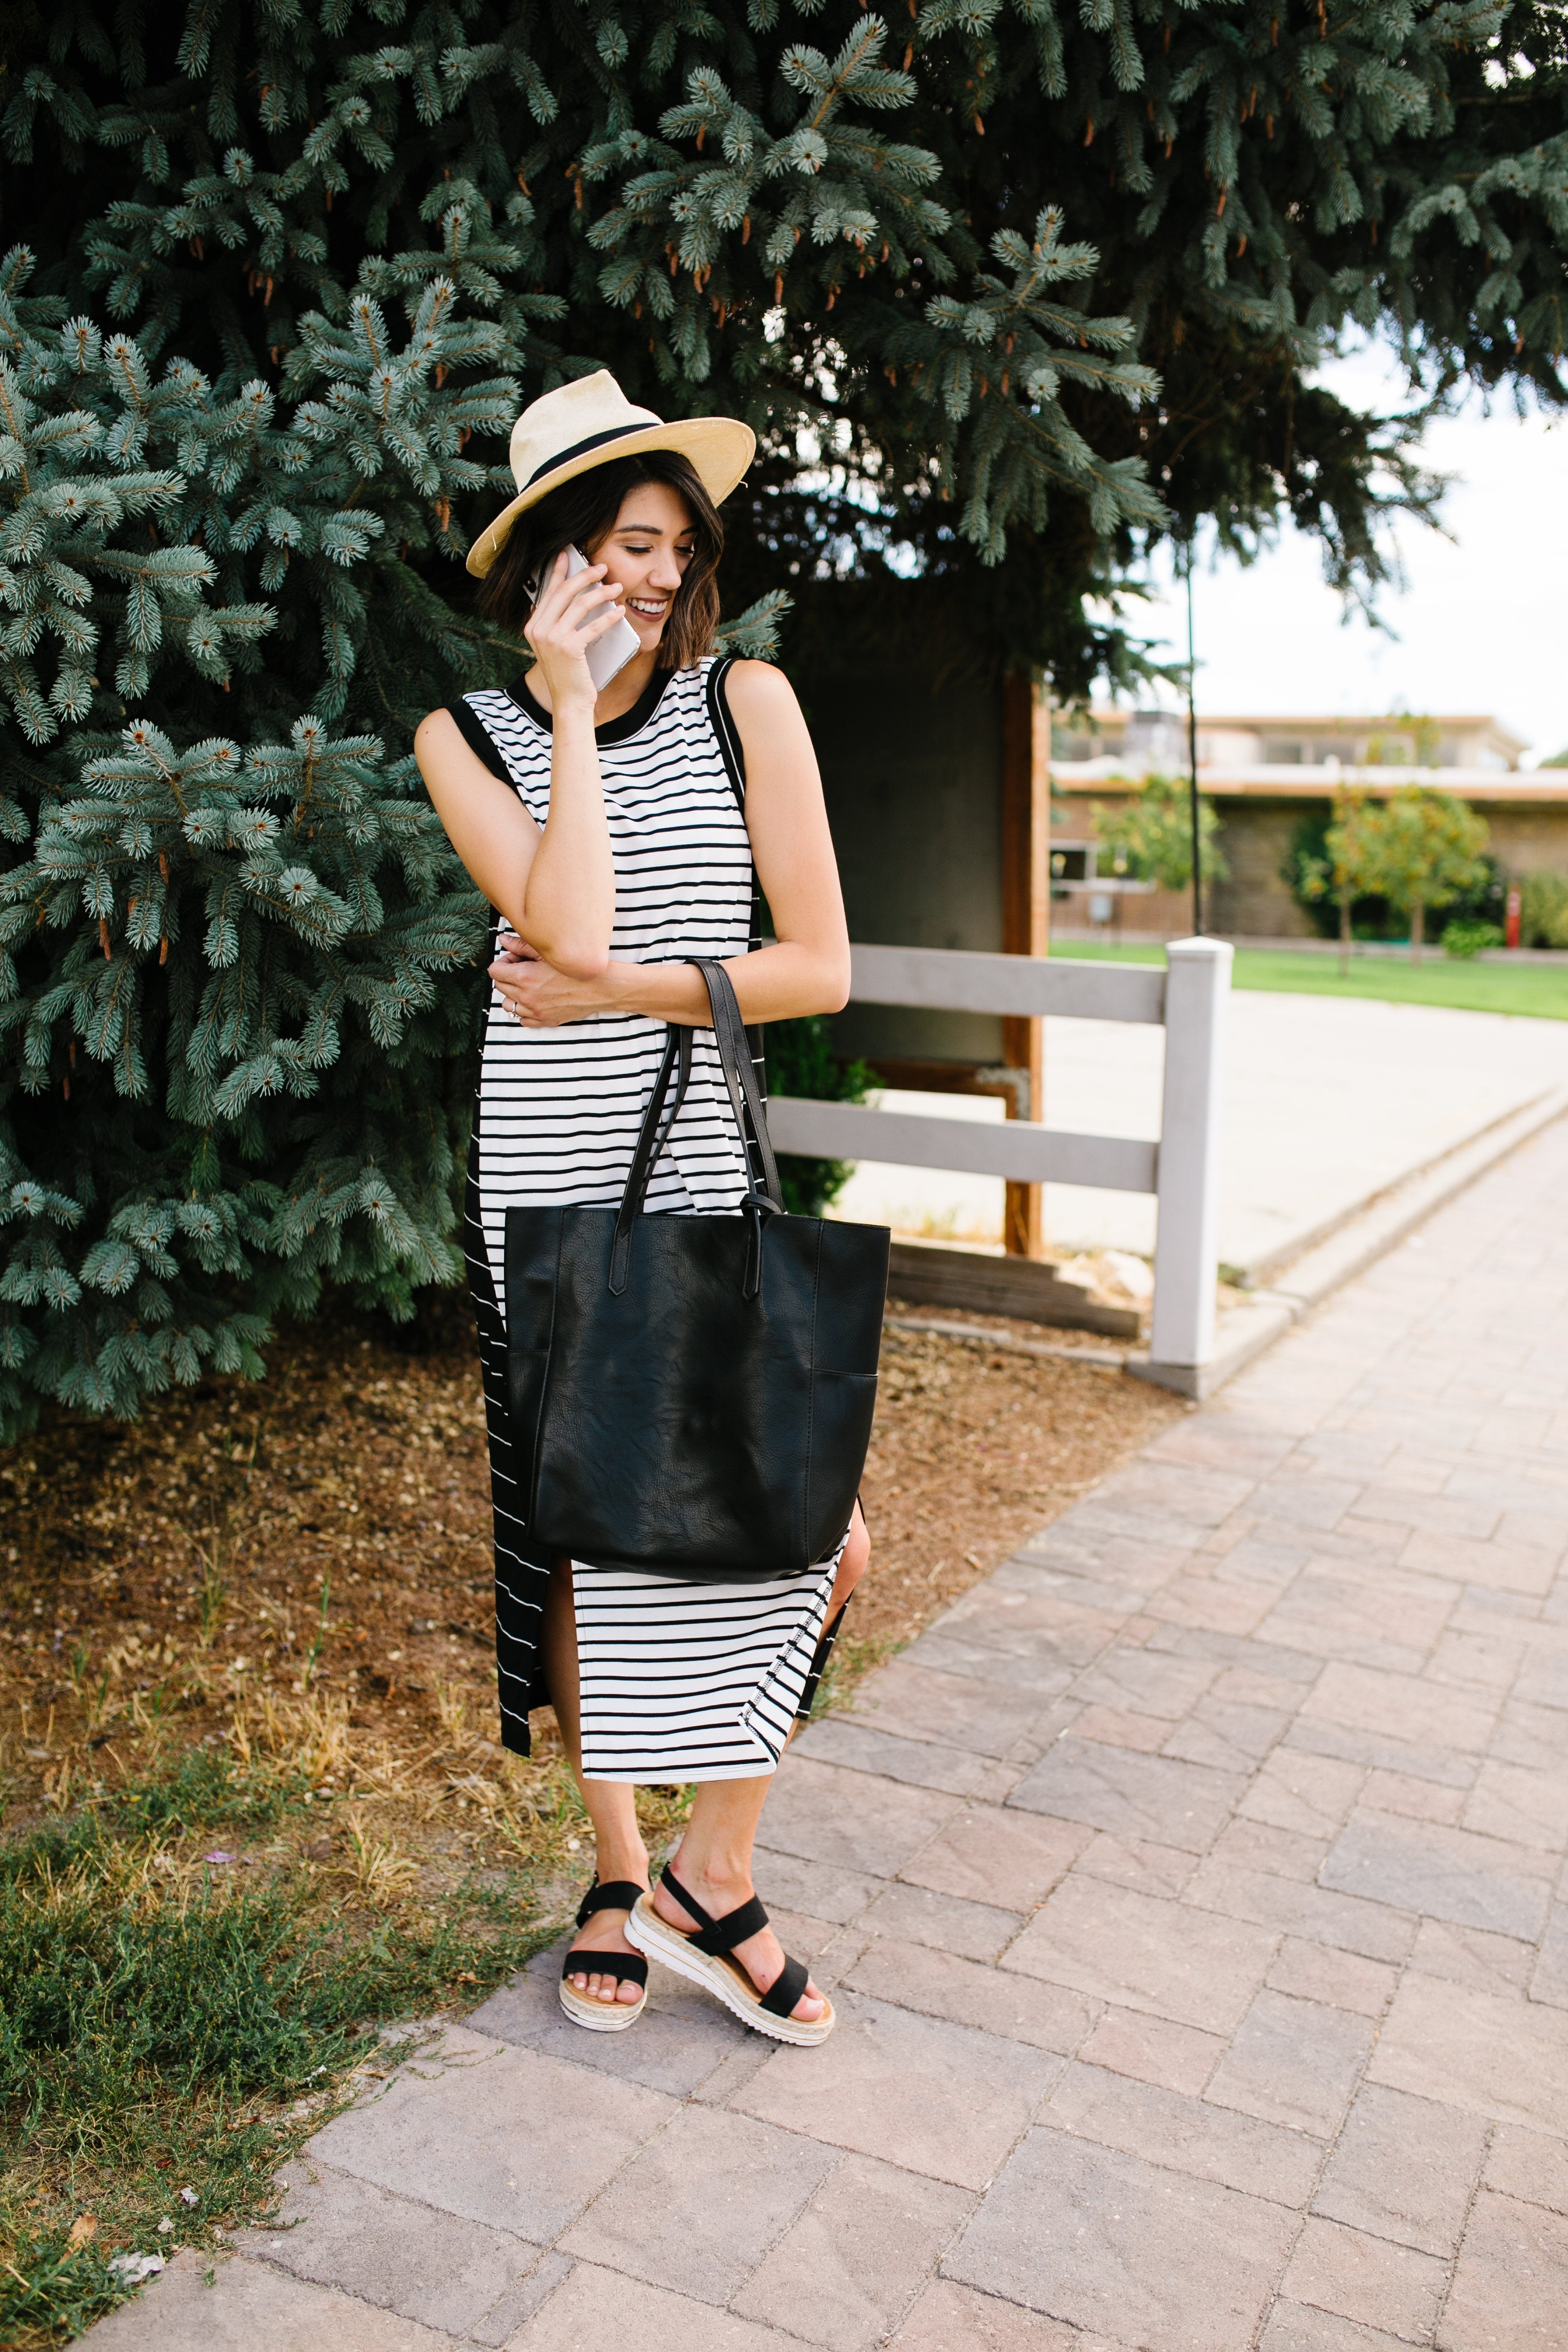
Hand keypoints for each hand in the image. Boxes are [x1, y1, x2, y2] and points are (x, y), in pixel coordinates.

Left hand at [489, 935, 617, 1026]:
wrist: (602, 988)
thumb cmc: (578, 969)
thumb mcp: (548, 953)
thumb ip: (521, 946)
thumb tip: (503, 939)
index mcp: (524, 977)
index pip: (494, 971)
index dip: (504, 962)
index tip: (516, 960)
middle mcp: (527, 997)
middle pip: (500, 987)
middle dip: (508, 976)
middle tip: (524, 969)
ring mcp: (535, 1011)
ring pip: (508, 1005)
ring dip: (513, 994)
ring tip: (529, 985)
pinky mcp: (545, 1021)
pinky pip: (522, 1020)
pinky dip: (524, 1011)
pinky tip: (536, 999)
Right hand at [523, 550, 624, 711]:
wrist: (569, 703)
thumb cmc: (567, 675)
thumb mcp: (555, 646)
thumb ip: (556, 625)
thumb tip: (572, 600)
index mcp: (533, 626)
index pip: (548, 592)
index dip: (559, 572)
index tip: (567, 556)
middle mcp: (539, 630)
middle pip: (564, 592)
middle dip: (584, 576)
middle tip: (601, 567)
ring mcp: (552, 638)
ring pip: (580, 604)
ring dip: (601, 592)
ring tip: (616, 587)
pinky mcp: (569, 647)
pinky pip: (593, 625)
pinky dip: (609, 616)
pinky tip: (619, 611)